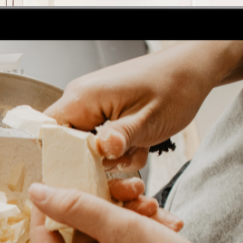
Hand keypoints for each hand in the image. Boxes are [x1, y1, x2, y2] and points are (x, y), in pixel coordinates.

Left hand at [28, 184, 242, 242]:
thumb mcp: (120, 229)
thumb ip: (76, 206)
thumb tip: (38, 192)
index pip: (41, 231)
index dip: (54, 200)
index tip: (72, 174)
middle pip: (74, 227)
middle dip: (102, 202)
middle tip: (130, 189)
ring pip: (100, 230)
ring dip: (126, 212)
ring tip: (152, 206)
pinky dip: (138, 227)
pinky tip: (162, 221)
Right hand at [45, 40, 242, 171]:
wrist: (193, 70)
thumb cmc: (174, 86)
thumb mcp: (148, 120)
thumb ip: (120, 137)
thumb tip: (99, 152)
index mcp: (85, 96)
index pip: (49, 131)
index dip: (60, 157)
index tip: (83, 172)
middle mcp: (84, 98)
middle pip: (67, 142)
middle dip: (93, 161)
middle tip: (121, 161)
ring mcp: (95, 104)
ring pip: (87, 144)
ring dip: (112, 157)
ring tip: (137, 150)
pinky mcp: (107, 111)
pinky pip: (102, 139)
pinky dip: (121, 149)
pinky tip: (140, 145)